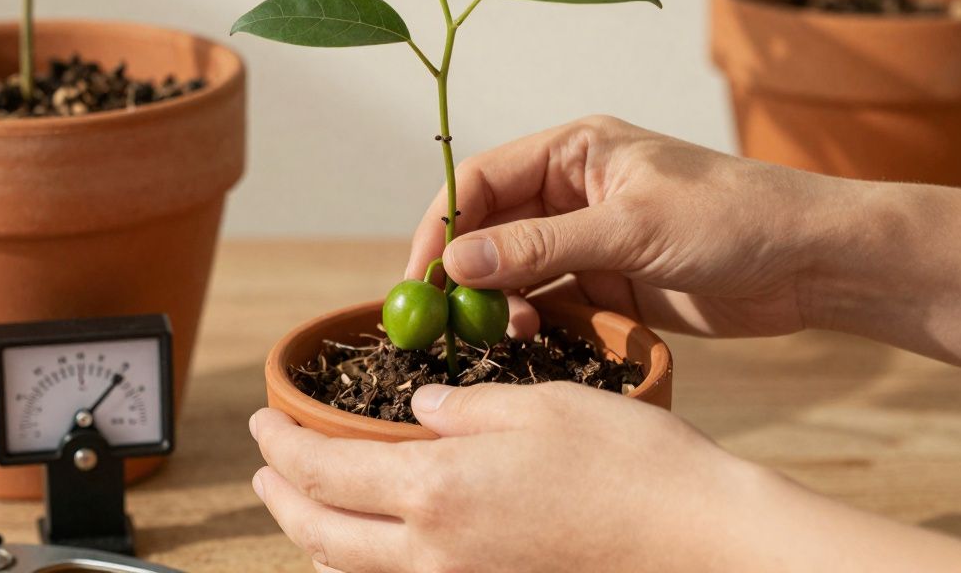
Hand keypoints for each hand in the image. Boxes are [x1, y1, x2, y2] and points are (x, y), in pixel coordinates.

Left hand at [250, 381, 769, 572]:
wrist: (698, 540)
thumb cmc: (629, 462)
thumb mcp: (538, 404)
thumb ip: (462, 406)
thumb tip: (418, 406)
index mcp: (438, 488)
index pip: (323, 470)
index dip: (281, 445)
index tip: (262, 422)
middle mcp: (436, 552)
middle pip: (321, 532)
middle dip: (280, 497)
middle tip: (264, 467)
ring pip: (355, 572)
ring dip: (316, 536)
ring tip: (305, 506)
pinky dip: (365, 566)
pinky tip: (375, 546)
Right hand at [405, 115, 849, 338]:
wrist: (810, 262)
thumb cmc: (733, 218)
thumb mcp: (630, 228)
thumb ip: (541, 246)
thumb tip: (456, 262)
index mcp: (574, 150)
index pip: (481, 180)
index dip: (441, 226)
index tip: (419, 278)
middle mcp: (571, 189)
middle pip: (489, 227)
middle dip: (464, 271)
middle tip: (445, 320)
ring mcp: (588, 238)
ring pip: (515, 269)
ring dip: (499, 301)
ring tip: (504, 332)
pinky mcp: (608, 283)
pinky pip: (549, 301)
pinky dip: (531, 321)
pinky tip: (528, 340)